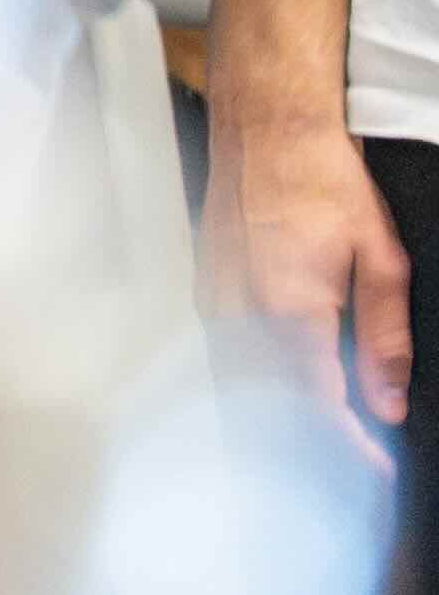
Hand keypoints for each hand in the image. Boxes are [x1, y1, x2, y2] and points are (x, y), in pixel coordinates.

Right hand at [212, 106, 411, 435]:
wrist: (266, 128)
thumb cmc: (321, 178)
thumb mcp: (381, 257)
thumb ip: (384, 336)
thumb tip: (387, 399)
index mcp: (290, 309)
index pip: (320, 404)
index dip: (351, 444)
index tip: (377, 466)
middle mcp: (241, 314)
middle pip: (276, 406)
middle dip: (316, 440)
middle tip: (357, 456)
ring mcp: (216, 303)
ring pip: (246, 388)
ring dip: (285, 415)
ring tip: (326, 430)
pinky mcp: (206, 292)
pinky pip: (229, 358)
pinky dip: (259, 384)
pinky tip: (286, 386)